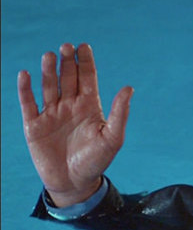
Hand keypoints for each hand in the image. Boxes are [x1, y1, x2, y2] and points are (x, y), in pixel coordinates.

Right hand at [18, 43, 132, 206]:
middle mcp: (70, 106)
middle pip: (67, 78)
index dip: (85, 62)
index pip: (87, 78)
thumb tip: (129, 88)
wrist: (74, 183)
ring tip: (50, 56)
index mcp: (89, 106)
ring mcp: (51, 114)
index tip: (84, 46)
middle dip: (67, 62)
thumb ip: (120, 113)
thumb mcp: (112, 137)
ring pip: (48, 87)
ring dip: (48, 71)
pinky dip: (26, 89)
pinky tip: (26, 74)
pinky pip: (28, 103)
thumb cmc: (97, 161)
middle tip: (66, 46)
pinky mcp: (34, 125)